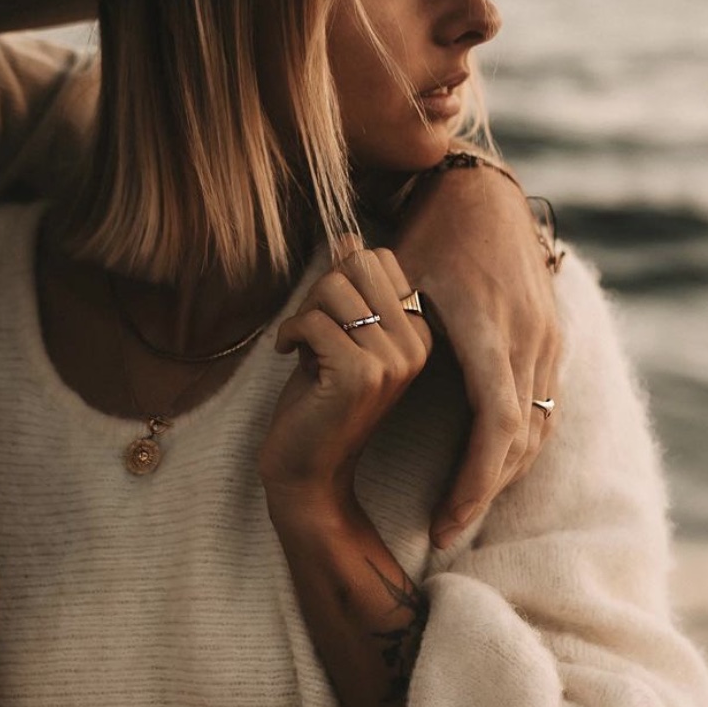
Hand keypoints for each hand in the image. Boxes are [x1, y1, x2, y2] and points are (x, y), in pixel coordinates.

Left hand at [260, 243, 433, 503]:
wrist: (309, 471)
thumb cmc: (319, 400)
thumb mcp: (337, 333)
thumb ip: (346, 288)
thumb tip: (348, 235)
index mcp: (419, 330)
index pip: (377, 259)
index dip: (339, 277)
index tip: (327, 318)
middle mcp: (416, 343)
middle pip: (357, 265)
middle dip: (320, 289)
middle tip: (310, 328)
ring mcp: (392, 360)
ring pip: (333, 288)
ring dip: (303, 312)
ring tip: (301, 345)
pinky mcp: (360, 374)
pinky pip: (313, 320)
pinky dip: (289, 332)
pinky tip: (287, 356)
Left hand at [395, 163, 560, 547]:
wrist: (486, 193)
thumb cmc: (435, 227)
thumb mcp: (403, 265)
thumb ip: (369, 304)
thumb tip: (328, 345)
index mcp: (491, 328)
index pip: (497, 424)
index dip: (476, 480)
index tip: (445, 520)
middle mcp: (530, 339)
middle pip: (522, 441)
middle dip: (486, 492)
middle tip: (449, 530)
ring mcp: (549, 339)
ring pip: (539, 429)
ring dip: (504, 473)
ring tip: (464, 508)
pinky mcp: (552, 336)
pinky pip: (545, 406)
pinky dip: (517, 442)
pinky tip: (489, 462)